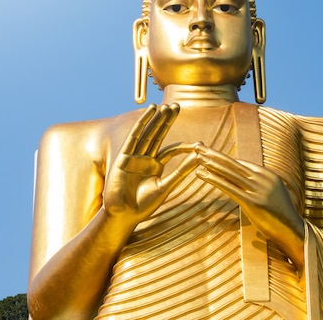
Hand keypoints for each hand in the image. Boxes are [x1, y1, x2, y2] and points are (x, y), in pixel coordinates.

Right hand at [103, 103, 198, 228]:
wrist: (123, 215)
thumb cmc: (143, 205)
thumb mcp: (166, 187)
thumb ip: (181, 171)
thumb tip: (199, 157)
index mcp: (155, 166)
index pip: (171, 150)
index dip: (184, 146)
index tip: (199, 145)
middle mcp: (145, 158)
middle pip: (158, 135)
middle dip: (167, 121)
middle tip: (177, 106)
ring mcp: (134, 156)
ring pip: (148, 133)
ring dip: (156, 119)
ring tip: (165, 106)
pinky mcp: (124, 156)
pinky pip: (134, 136)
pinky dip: (142, 123)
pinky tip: (150, 112)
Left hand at [194, 144, 304, 270]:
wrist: (293, 231)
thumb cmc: (280, 216)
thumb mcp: (271, 194)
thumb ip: (259, 186)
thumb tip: (244, 182)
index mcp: (267, 175)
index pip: (240, 163)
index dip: (223, 157)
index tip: (209, 151)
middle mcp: (263, 179)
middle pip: (233, 164)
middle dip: (214, 154)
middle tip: (198, 146)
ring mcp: (258, 190)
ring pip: (230, 173)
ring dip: (211, 163)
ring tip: (197, 156)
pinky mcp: (252, 202)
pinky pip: (229, 187)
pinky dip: (214, 179)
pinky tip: (202, 173)